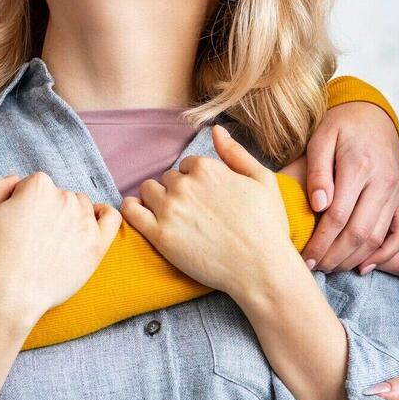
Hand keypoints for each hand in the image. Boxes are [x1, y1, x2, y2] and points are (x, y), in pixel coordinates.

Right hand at [0, 173, 120, 318]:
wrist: (9, 296)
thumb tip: (17, 180)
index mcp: (38, 186)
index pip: (35, 185)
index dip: (23, 203)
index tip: (16, 224)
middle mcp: (65, 198)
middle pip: (59, 195)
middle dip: (46, 210)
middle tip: (33, 237)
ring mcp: (84, 221)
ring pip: (81, 206)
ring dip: (70, 216)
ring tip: (54, 241)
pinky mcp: (97, 244)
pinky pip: (111, 218)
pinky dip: (103, 216)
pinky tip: (91, 225)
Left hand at [121, 126, 302, 297]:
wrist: (261, 269)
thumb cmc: (267, 226)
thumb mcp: (263, 179)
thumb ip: (236, 152)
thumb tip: (217, 130)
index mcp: (207, 168)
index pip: (187, 164)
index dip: (196, 180)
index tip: (206, 197)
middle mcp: (184, 184)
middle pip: (168, 177)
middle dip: (177, 190)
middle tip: (193, 210)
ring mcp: (169, 210)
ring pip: (148, 190)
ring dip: (156, 198)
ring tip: (172, 215)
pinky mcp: (159, 235)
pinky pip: (131, 212)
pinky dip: (132, 208)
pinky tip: (141, 213)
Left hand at [301, 101, 398, 275]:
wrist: (372, 115)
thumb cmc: (339, 127)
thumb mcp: (320, 139)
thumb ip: (317, 172)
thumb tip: (318, 205)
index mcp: (359, 166)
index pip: (338, 215)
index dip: (320, 241)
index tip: (304, 257)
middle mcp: (383, 181)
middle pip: (360, 232)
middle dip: (335, 256)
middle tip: (314, 267)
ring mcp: (397, 191)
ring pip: (379, 238)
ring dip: (355, 259)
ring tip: (331, 267)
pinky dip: (386, 254)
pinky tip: (364, 266)